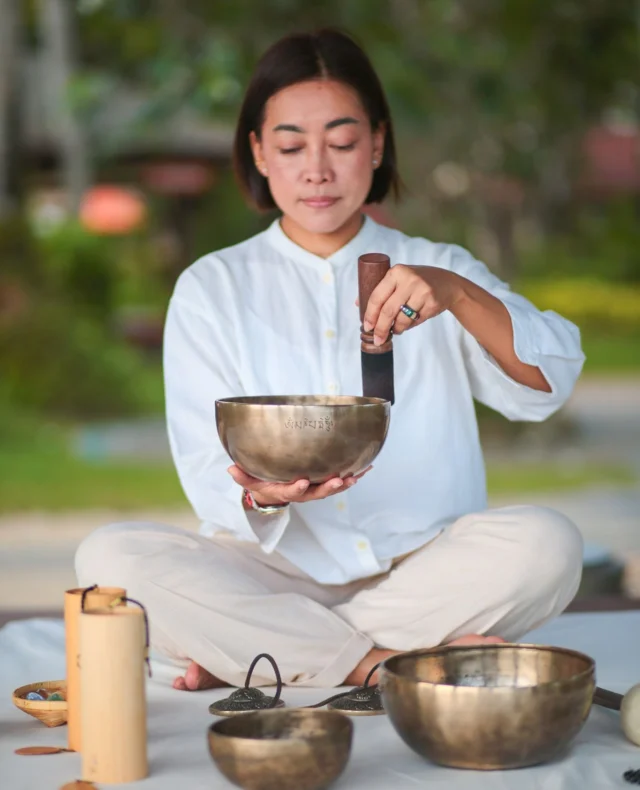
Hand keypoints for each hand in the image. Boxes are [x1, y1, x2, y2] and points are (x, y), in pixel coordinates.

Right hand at [228, 465, 372, 506]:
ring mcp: (315, 489)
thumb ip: (242, 476)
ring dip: (345, 483)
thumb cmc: (262, 485)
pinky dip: (353, 475)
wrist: (274, 494)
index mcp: (286, 492)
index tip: (302, 482)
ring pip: (332, 488)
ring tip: (357, 476)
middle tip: (339, 481)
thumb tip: (231, 468)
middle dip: (329, 487)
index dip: (298, 488)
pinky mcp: (324, 483)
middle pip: (318, 493)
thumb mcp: (250, 482)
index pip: (292, 492)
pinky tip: (367, 467)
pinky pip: (340, 480)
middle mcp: (304, 492)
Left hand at [361, 265, 463, 345]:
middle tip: (377, 339)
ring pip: (402, 319)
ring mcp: (422, 291)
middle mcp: (409, 280)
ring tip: (394, 330)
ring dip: (395, 329)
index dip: (369, 315)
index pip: (377, 297)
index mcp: (396, 272)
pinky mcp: (432, 303)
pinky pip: (415, 321)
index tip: (366, 327)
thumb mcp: (399, 278)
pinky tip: (408, 324)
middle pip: (388, 311)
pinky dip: (408, 326)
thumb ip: (381, 288)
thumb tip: (358, 303)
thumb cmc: (417, 281)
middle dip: (380, 328)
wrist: (448, 283)